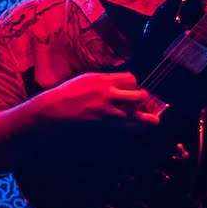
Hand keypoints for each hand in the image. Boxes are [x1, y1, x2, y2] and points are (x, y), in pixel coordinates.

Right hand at [39, 71, 163, 125]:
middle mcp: (108, 93)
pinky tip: (140, 128)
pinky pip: (125, 125)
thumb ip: (105, 80)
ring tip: (152, 120)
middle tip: (142, 101)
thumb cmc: (68, 93)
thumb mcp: (87, 79)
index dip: (134, 84)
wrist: (55, 109)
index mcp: (103, 79)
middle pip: (138, 94)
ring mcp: (106, 109)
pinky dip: (135, 127)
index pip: (131, 79)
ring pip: (135, 112)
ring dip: (145, 116)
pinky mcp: (102, 122)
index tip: (132, 88)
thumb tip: (120, 83)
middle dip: (143, 98)